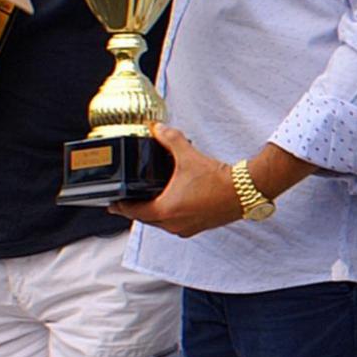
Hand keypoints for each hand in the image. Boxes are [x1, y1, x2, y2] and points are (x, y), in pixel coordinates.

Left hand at [109, 125, 241, 236]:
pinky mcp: (198, 228)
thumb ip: (169, 139)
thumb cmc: (218, 179)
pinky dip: (169, 216)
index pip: (134, 211)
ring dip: (153, 214)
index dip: (120, 206)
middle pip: (146, 219)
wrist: (244, 191)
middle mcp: (174, 224)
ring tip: (148, 201)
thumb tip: (156, 128)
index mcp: (166, 210)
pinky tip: (172, 204)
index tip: (111, 204)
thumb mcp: (188, 155)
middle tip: (126, 201)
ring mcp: (186, 228)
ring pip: (161, 224)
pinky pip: (175, 225)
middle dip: (136, 210)